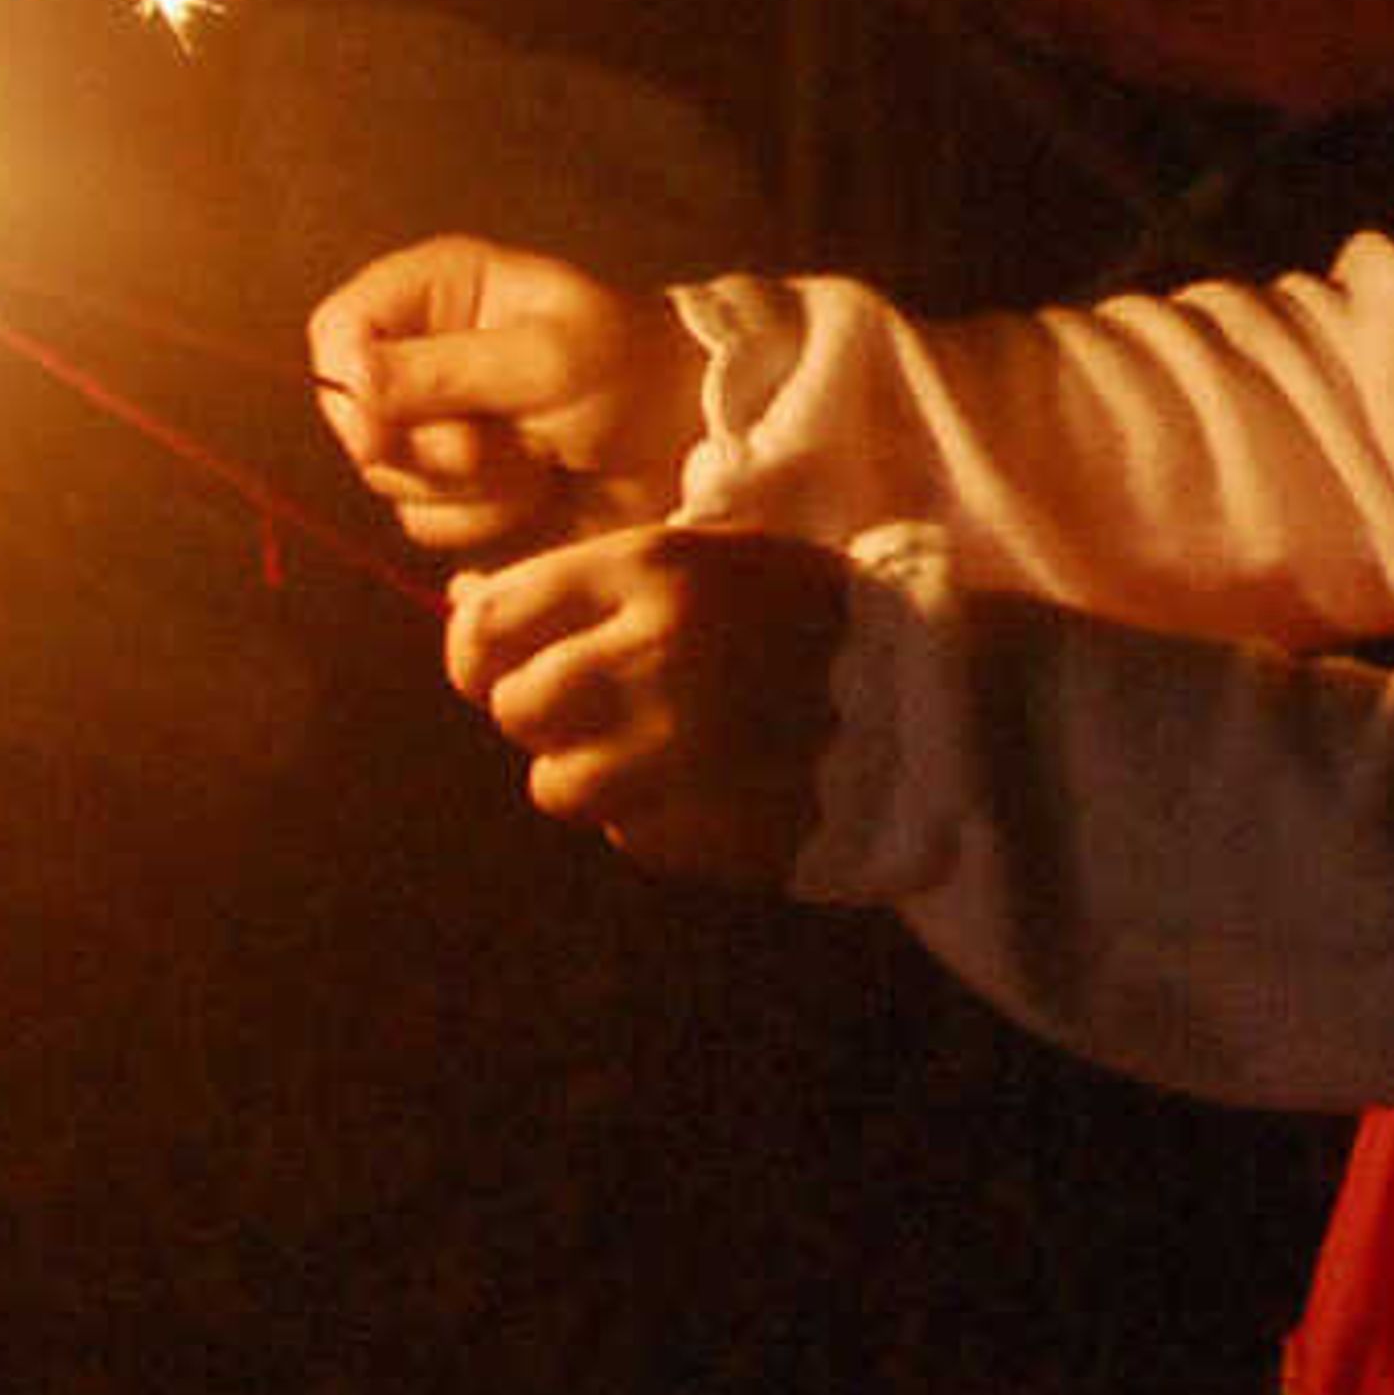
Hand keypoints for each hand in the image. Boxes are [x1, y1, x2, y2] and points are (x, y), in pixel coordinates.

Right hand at [310, 236, 700, 559]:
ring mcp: (437, 425)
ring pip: (390, 479)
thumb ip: (446, 371)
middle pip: (352, 419)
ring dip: (468, 486)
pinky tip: (540, 487)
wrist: (687, 441)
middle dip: (423, 448)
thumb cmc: (629, 372)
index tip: (384, 421)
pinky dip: (487, 518)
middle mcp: (421, 357)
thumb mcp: (545, 361)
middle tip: (494, 444)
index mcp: (436, 293)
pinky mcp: (459, 488)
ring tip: (538, 457)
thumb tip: (352, 380)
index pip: (337, 331)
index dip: (348, 382)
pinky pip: (428, 522)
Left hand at [447, 523, 846, 881]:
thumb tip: (460, 605)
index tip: (503, 665)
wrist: (932, 695)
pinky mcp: (708, 828)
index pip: (489, 627)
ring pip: (557, 787)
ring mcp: (680, 751)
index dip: (479, 653)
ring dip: (593, 775)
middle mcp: (654, 656)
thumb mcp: (702, 558)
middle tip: (599, 708)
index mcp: (651, 571)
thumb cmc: (798, 614)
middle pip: (515, 710)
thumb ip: (582, 582)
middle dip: (544, 714)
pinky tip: (710, 784)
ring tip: (659, 752)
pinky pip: (629, 836)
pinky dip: (654, 819)